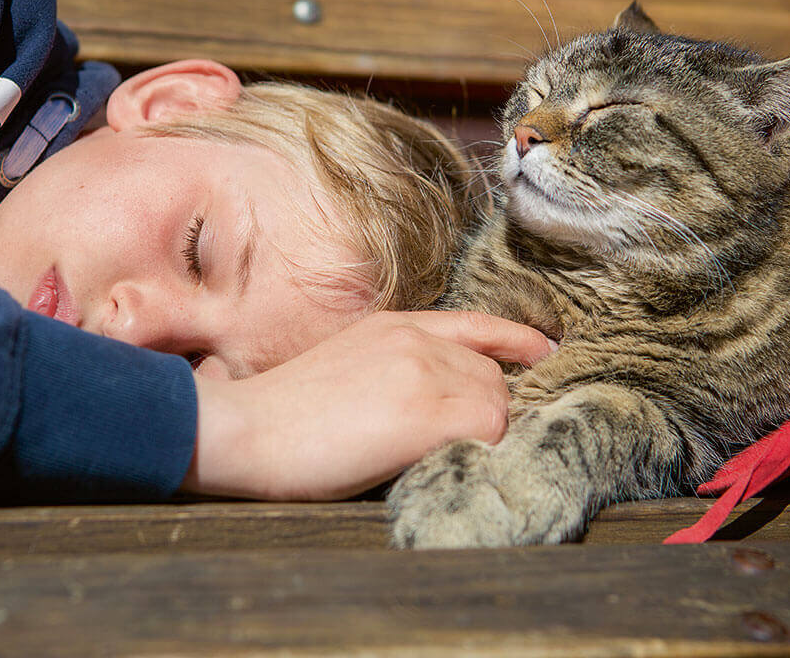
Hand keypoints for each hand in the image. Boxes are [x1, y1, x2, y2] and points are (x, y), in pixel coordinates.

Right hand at [178, 310, 553, 499]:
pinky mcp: (426, 411)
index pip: (475, 323)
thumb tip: (431, 405)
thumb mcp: (345, 367)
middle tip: (457, 451)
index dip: (516, 339)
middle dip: (487, 415)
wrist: (245, 429)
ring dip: (480, 439)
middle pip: (492, 377)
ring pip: (495, 406)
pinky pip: (487, 432)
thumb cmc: (282, 415)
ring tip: (438, 464)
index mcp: (393, 325)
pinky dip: (478, 454)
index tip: (544, 352)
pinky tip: (443, 468)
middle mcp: (416, 339)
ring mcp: (423, 371)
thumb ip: (395, 372)